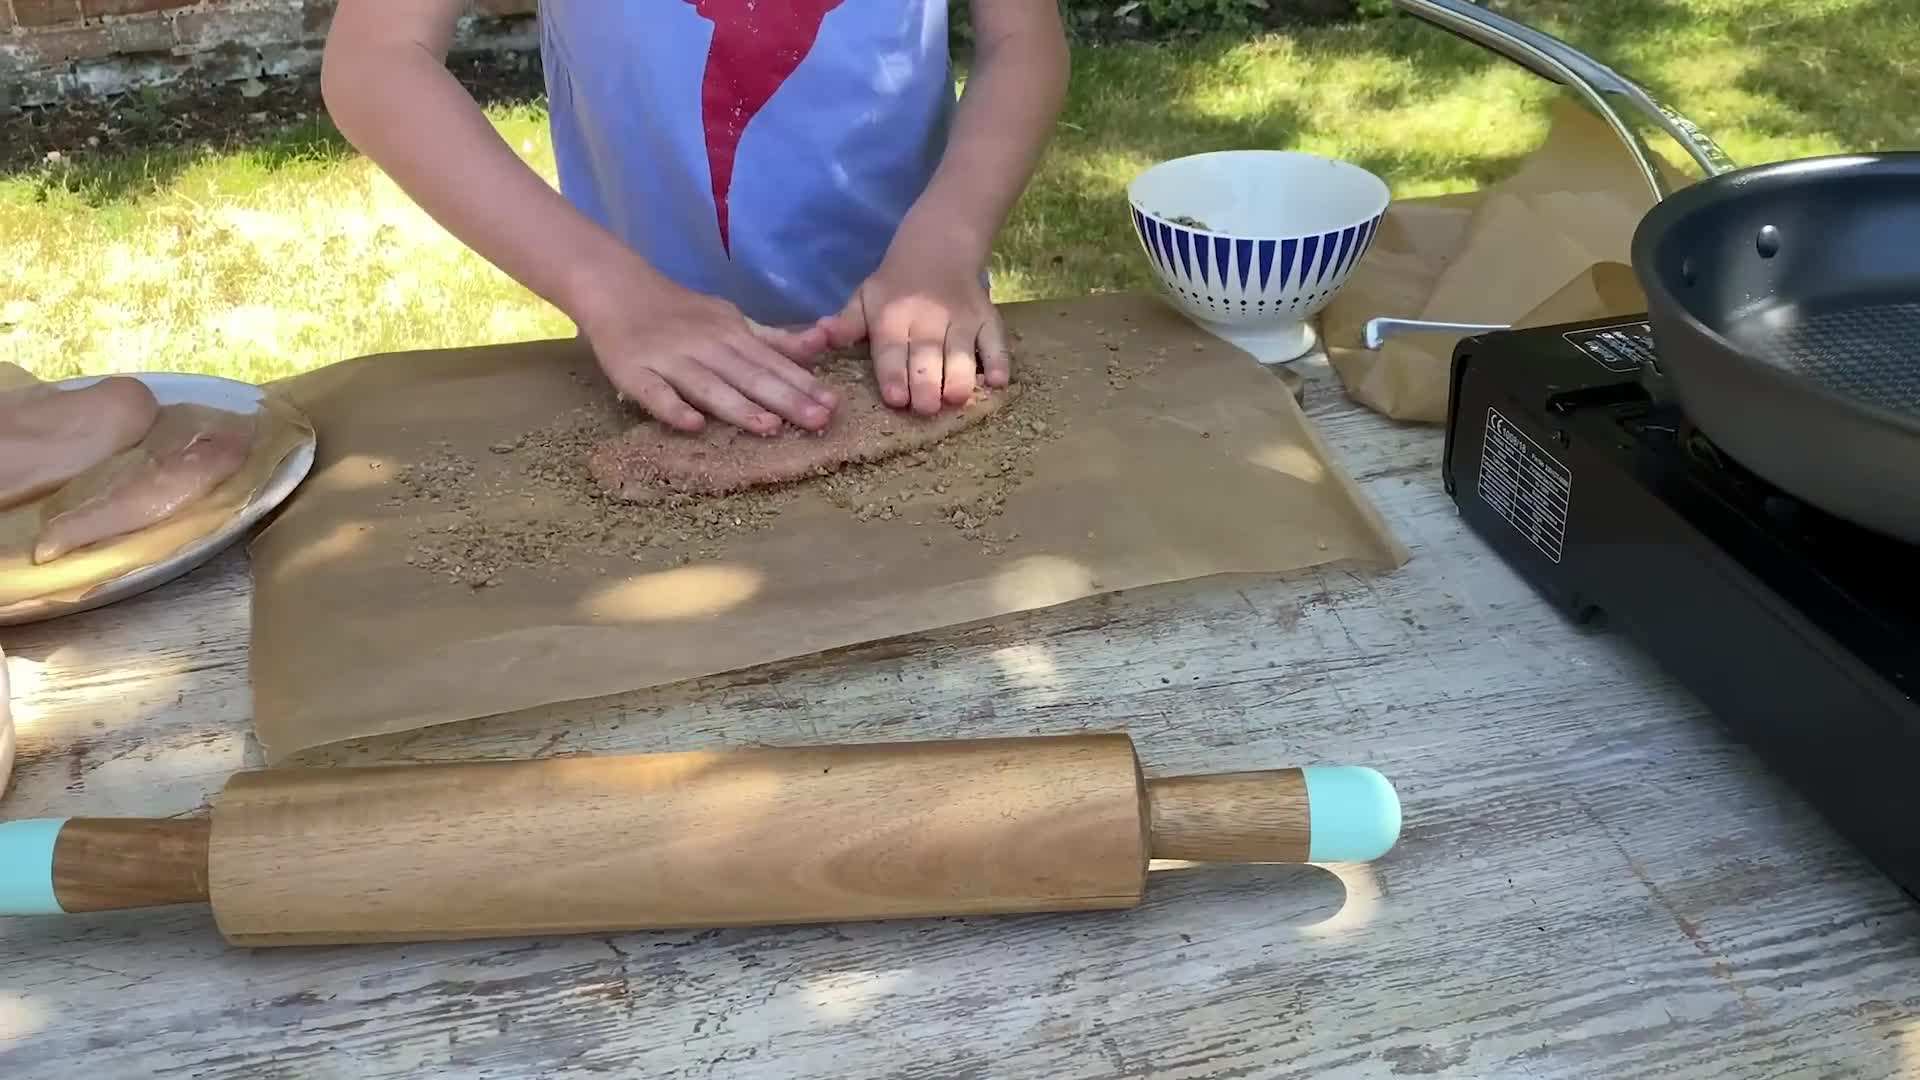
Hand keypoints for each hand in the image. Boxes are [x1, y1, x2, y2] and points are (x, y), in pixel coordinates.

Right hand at [580, 273, 837, 435]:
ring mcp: (669, 359)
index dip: (804, 383)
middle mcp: (705, 345)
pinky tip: (693, 426)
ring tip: (770, 427)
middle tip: (819, 421)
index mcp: (731, 333)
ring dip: (738, 406)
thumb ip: (772, 339)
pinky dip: (673, 409)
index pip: (773, 362)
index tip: (833, 404)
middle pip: (749, 375)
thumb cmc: (682, 312)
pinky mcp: (633, 372)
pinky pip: (655, 394)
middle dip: (785, 399)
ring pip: (708, 386)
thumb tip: (821, 344)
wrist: (616, 288)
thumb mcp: (731, 318)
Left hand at [817, 244, 1010, 415]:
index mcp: (893, 317)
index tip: (896, 400)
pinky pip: (996, 342)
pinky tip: (997, 383)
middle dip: (926, 385)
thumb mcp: (864, 298)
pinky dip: (999, 362)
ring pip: (962, 353)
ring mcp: (962, 319)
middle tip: (925, 410)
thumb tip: (821, 336)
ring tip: (954, 401)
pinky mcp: (988, 319)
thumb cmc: (895, 286)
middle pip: (927, 356)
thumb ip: (846, 324)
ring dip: (959, 378)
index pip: (892, 350)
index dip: (894, 375)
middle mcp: (928, 319)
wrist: (938, 248)